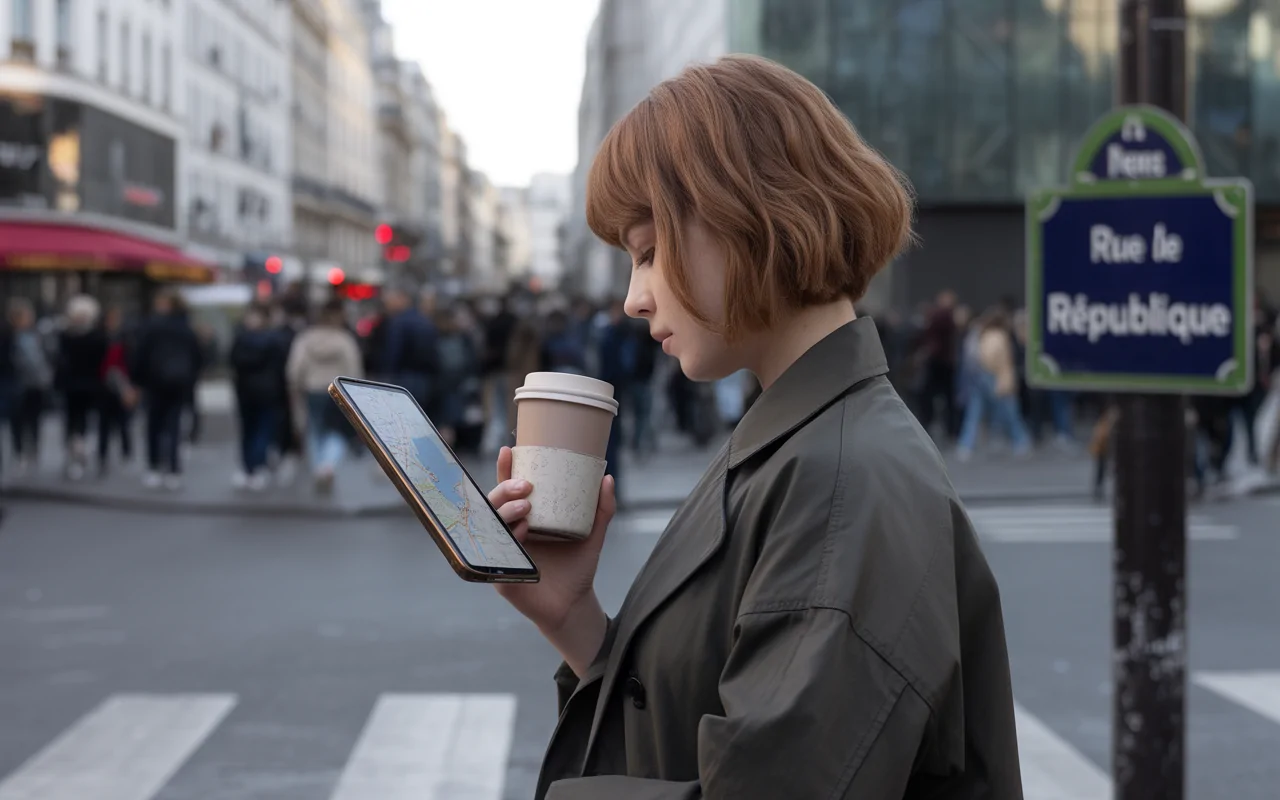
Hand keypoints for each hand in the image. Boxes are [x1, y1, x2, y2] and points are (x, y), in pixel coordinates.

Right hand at [489, 446, 614, 671]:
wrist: (575, 606)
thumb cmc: (577, 568)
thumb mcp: (593, 535)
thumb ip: (601, 509)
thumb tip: (608, 477)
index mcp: (524, 519)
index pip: (508, 491)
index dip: (505, 471)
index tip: (508, 450)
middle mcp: (508, 534)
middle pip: (494, 505)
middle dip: (505, 490)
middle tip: (526, 486)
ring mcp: (502, 554)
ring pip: (491, 527)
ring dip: (505, 512)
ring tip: (527, 507)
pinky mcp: (500, 577)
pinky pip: (496, 555)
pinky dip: (508, 541)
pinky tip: (521, 532)